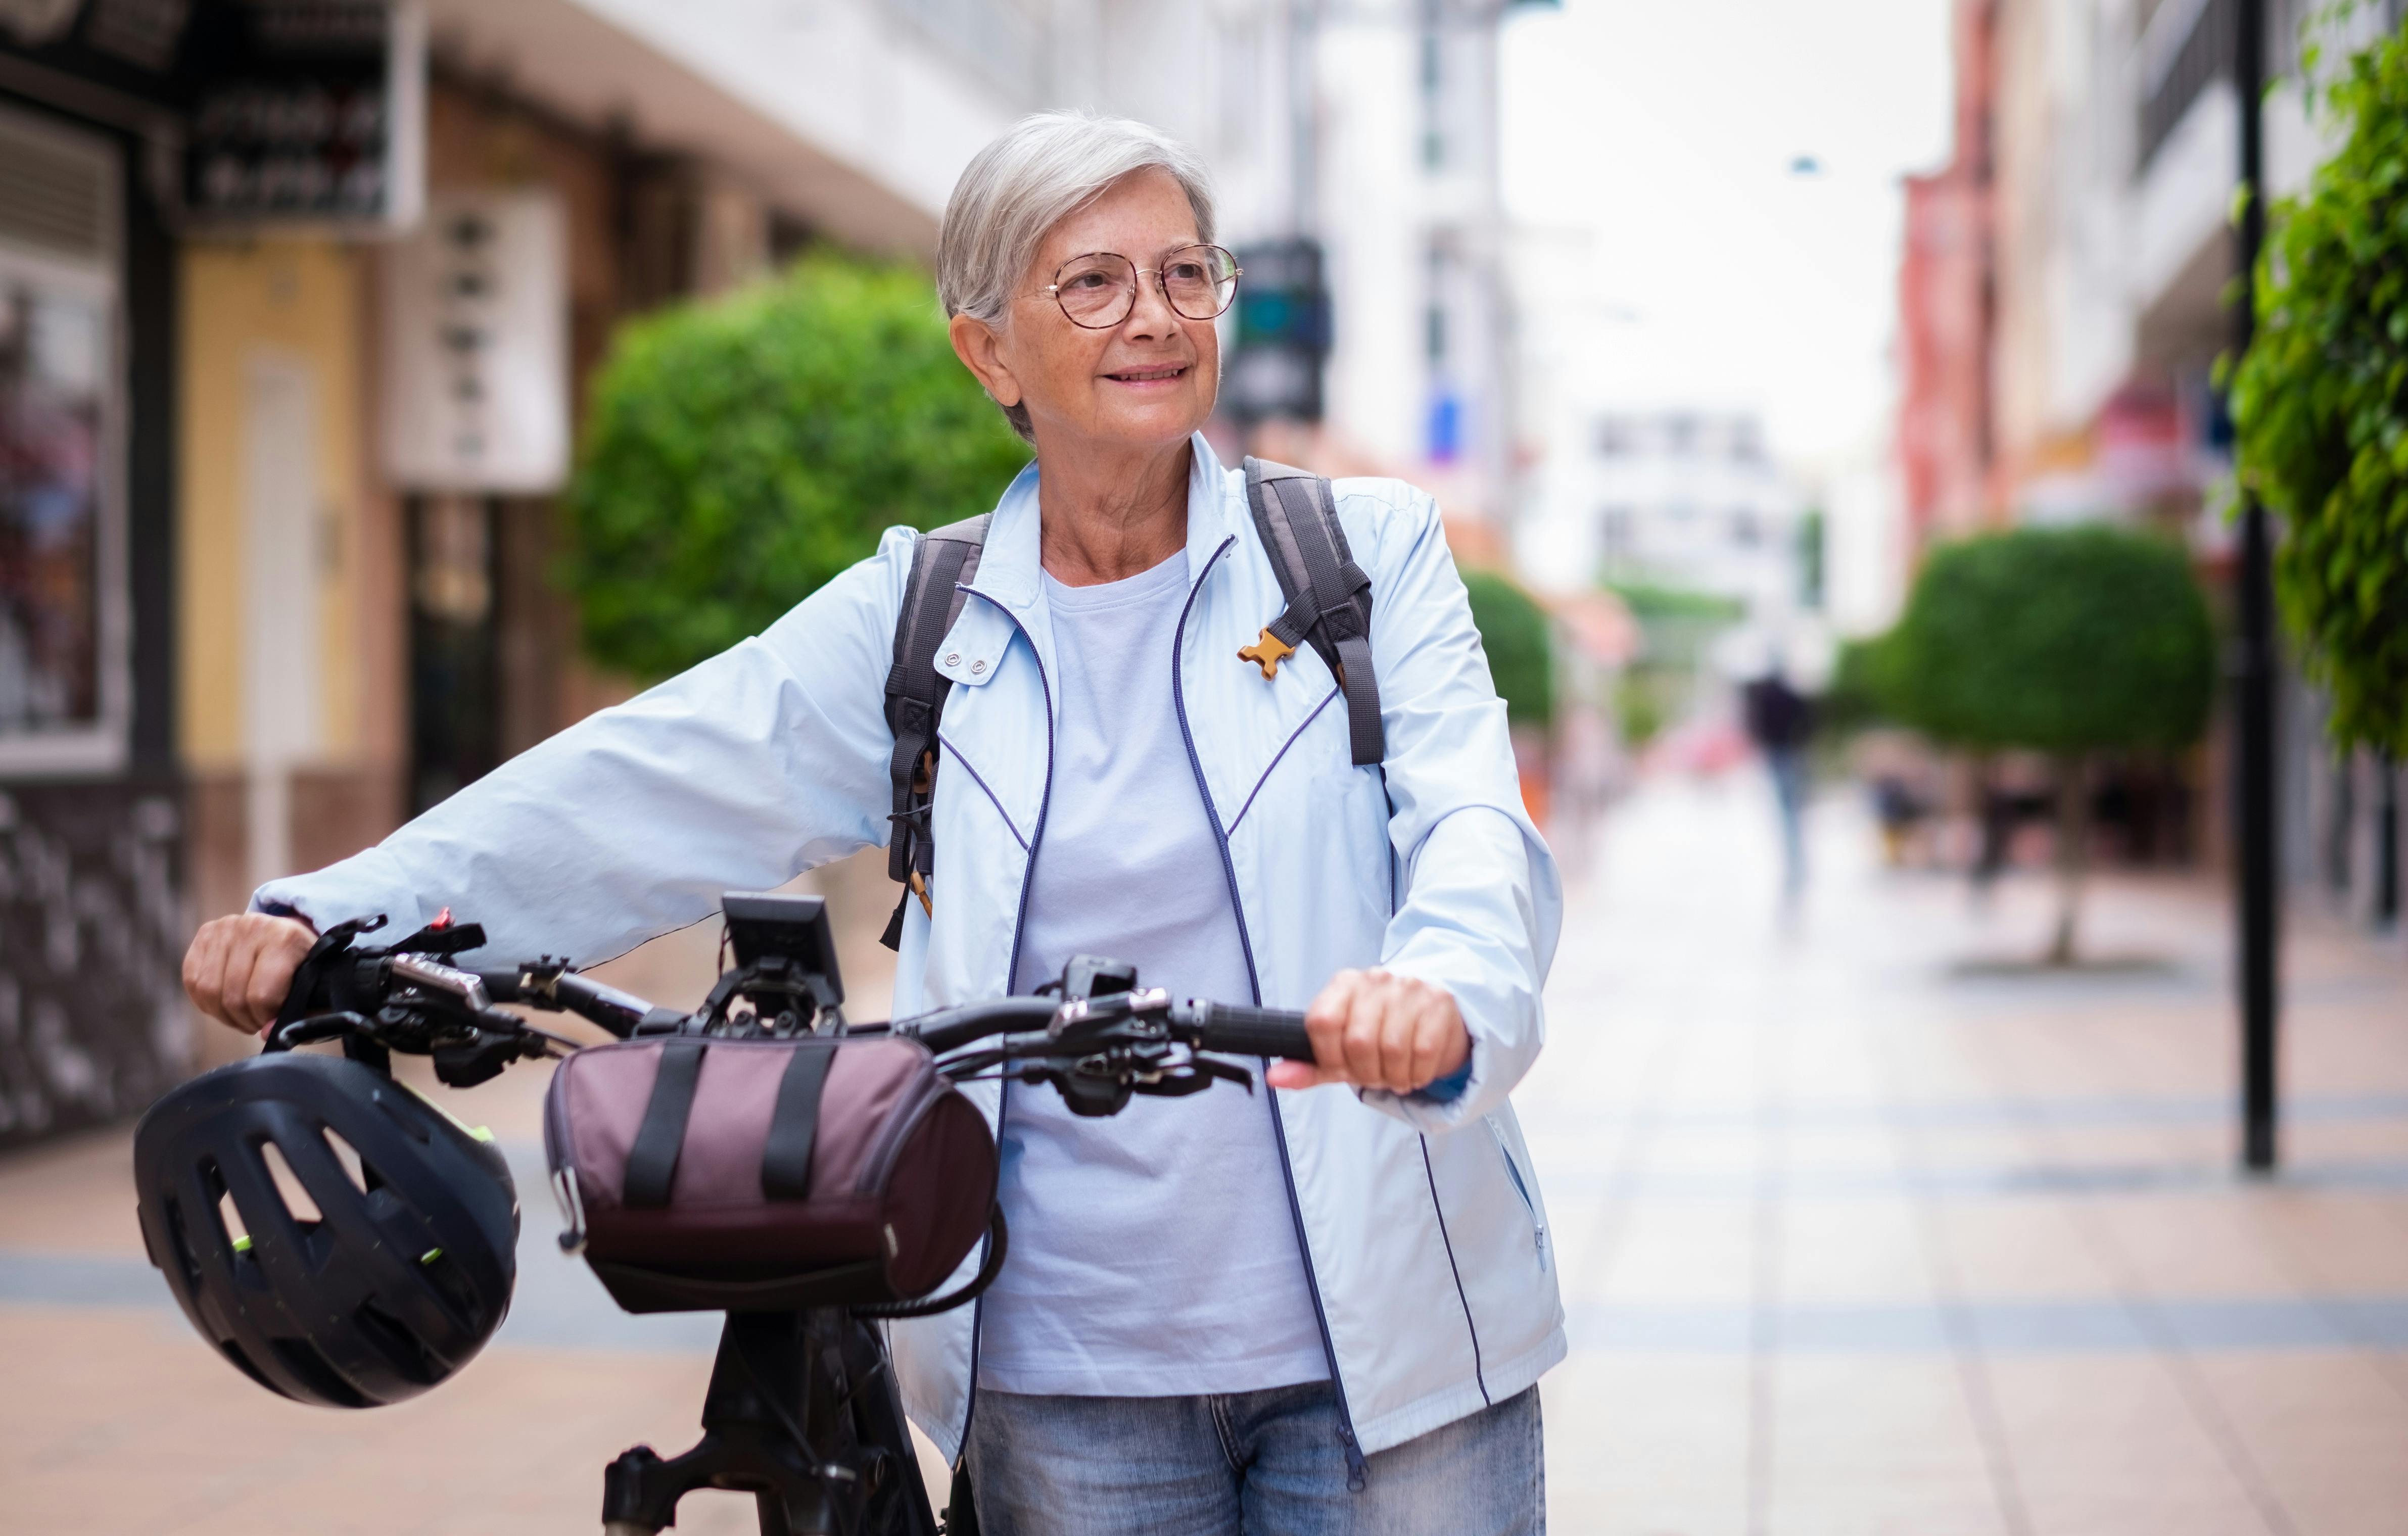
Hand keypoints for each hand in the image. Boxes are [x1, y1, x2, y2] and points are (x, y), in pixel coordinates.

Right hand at [183, 913, 317, 1034]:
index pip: (262, 995)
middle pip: (233, 996)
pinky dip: (206, 1001)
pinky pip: (192, 980)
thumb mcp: (314, 986)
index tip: (272, 1019)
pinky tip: (225, 1002)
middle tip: (256, 1021)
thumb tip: (266, 1033)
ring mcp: (226, 928)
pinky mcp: (206, 932)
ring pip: (208, 990)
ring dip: (223, 1014)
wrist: (290, 931)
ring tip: (242, 1014)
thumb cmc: (302, 964)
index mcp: (285, 939)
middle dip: (245, 1019)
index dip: (265, 1017)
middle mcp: (253, 928)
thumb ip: (299, 1014)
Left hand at [1266, 968, 1469, 1094]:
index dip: (1328, 1056)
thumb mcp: (1339, 1049)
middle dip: (1365, 1073)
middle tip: (1375, 1075)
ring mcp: (1409, 988)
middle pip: (1358, 1041)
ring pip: (1392, 1049)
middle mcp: (1375, 980)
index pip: (1322, 1022)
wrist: (1430, 1013)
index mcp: (1343, 985)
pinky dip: (1417, 1074)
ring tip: (1395, 1074)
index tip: (1340, 1067)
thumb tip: (1274, 1078)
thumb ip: (1308, 1064)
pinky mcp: (1438, 1003)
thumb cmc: (1379, 1032)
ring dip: (1393, 1076)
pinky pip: (1423, 1052)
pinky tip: (1414, 1070)